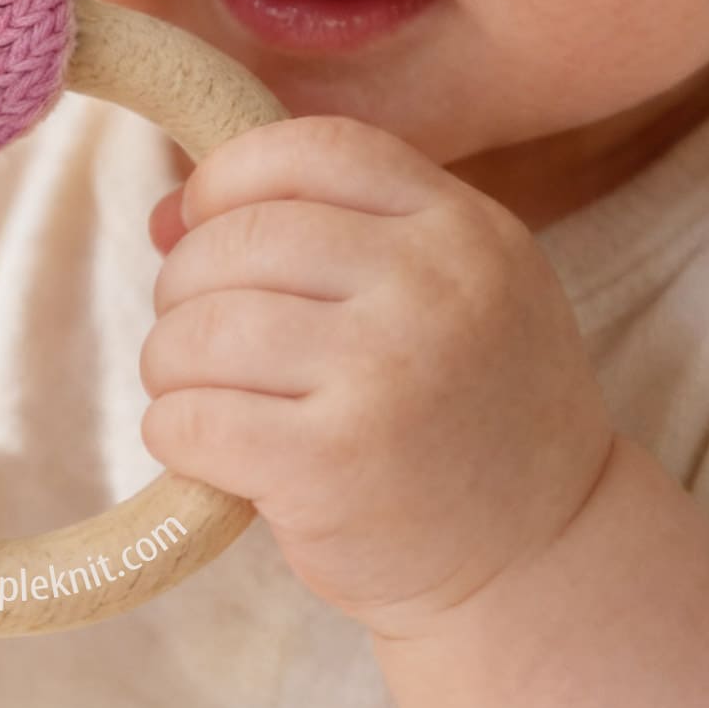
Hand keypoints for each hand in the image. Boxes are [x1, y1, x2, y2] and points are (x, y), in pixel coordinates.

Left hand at [140, 115, 616, 641]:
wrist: (543, 558)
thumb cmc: (462, 412)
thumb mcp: (450, 291)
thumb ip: (331, 232)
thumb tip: (165, 212)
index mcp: (462, 228)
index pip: (311, 150)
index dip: (229, 178)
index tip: (202, 224)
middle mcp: (432, 288)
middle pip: (241, 239)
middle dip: (185, 283)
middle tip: (196, 333)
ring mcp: (384, 375)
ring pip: (203, 329)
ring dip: (170, 362)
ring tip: (196, 391)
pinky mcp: (331, 465)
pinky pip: (194, 419)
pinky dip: (173, 431)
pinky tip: (203, 446)